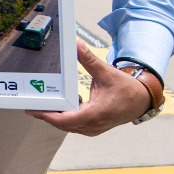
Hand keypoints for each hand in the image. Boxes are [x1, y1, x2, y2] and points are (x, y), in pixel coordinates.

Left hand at [26, 42, 152, 135]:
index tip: (34, 110)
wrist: (142, 100)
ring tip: (40, 107)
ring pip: (68, 127)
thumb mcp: (107, 72)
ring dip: (55, 119)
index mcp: (96, 114)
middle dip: (46, 116)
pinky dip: (65, 120)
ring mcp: (95, 128)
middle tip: (31, 106)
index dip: (48, 116)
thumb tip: (77, 45)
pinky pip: (75, 127)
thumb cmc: (127, 88)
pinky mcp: (95, 127)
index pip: (65, 120)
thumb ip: (89, 60)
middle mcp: (94, 125)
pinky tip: (58, 110)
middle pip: (63, 125)